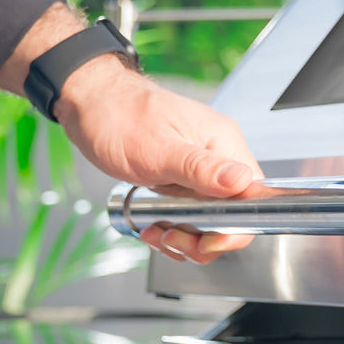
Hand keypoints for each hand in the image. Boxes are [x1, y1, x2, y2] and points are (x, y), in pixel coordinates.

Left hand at [57, 58, 261, 262]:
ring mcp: (200, 169)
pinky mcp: (183, 179)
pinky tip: (153, 226)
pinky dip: (173, 227)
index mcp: (223, 143)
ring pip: (210, 220)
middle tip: (173, 238)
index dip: (235, 227)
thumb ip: (201, 168)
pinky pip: (191, 214)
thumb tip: (242, 182)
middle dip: (203, 237)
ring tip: (157, 232)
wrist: (90, 103)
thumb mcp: (158, 149)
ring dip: (185, 237)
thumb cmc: (118, 116)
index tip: (207, 240)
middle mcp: (218, 156)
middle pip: (232, 215)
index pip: (254, 196)